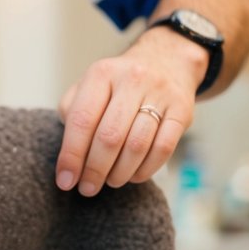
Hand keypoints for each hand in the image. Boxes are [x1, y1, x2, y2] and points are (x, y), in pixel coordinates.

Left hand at [55, 28, 207, 195]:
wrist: (167, 61)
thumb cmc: (117, 85)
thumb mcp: (89, 86)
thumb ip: (72, 114)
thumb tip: (68, 158)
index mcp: (101, 74)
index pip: (82, 120)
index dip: (72, 155)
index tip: (65, 181)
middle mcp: (131, 79)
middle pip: (110, 136)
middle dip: (95, 170)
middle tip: (87, 188)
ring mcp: (160, 93)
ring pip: (137, 145)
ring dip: (120, 173)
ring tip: (110, 182)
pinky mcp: (183, 110)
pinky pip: (164, 148)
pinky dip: (146, 169)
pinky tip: (134, 176)